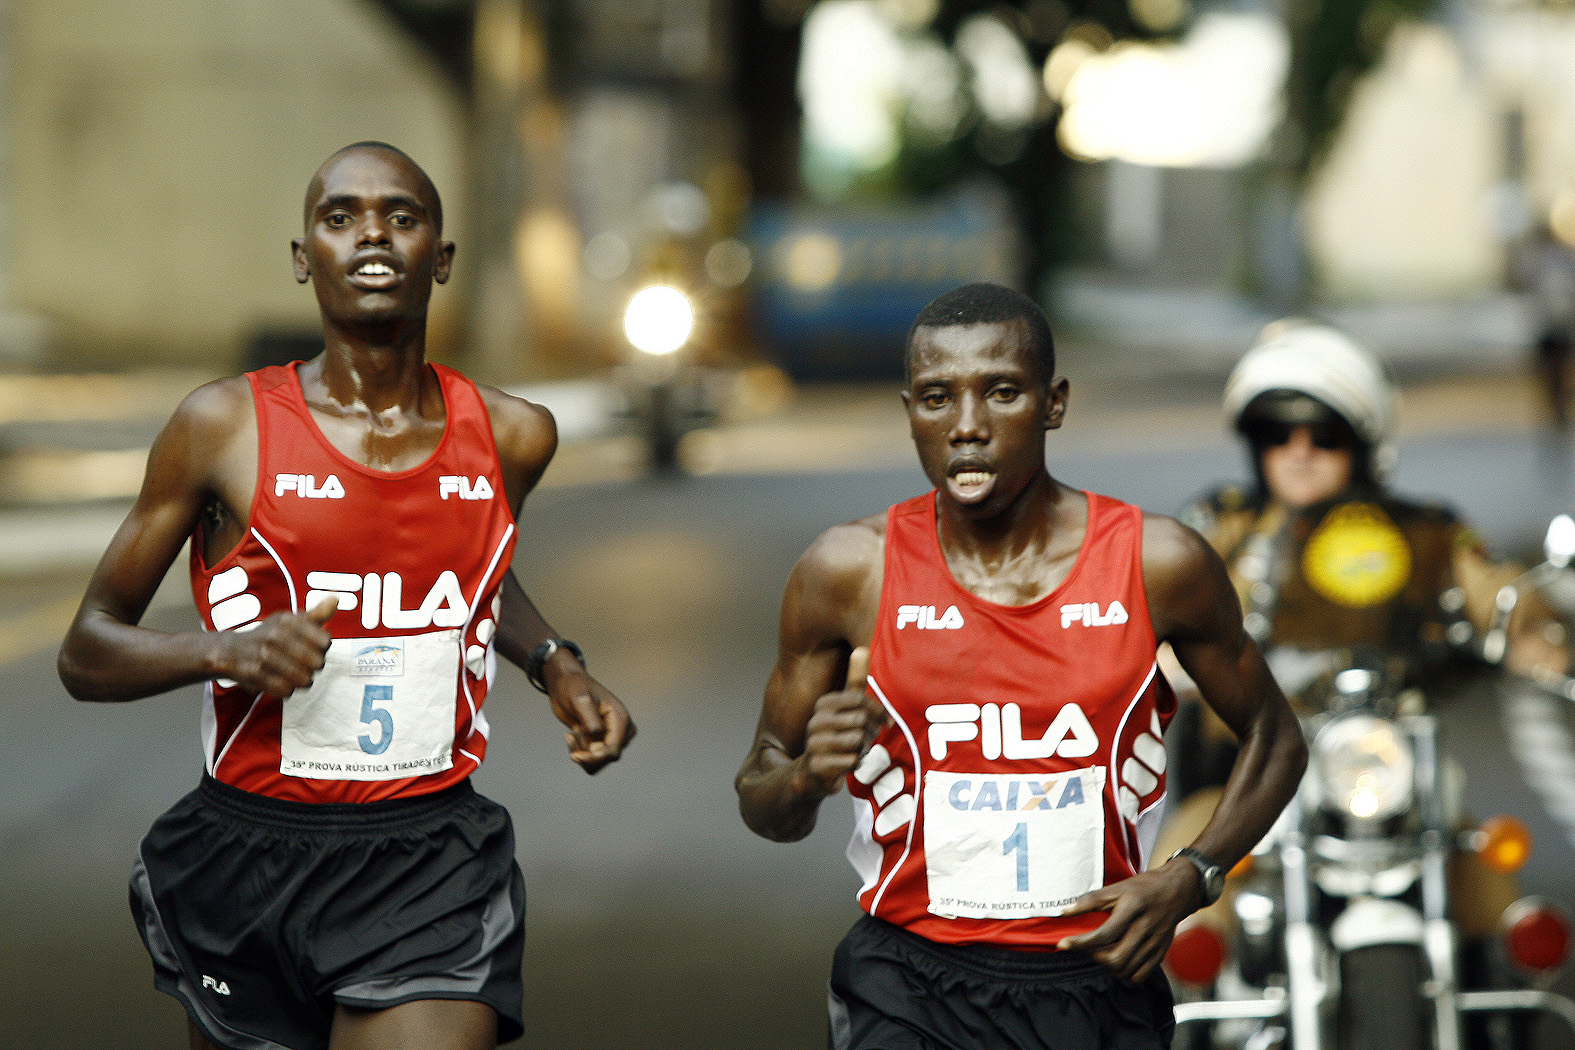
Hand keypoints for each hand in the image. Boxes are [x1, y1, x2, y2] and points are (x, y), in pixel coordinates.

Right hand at [218, 595, 336, 698]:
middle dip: (314, 668)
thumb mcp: (291, 621)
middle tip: (306, 666)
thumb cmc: (268, 635)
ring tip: (296, 676)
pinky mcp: (255, 674)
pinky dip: (287, 690)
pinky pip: (286, 690)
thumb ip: (317, 613)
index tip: (315, 649)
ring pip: (304, 678)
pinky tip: (282, 683)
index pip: (325, 641)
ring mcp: (264, 655)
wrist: (230, 650)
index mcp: (288, 620)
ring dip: (303, 681)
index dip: (323, 649)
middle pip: (317, 662)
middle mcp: (275, 635)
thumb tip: (335, 598)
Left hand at [544, 653, 634, 773]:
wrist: (565, 683)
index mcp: (620, 718)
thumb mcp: (579, 698)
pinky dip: (579, 753)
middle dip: (587, 754)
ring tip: (571, 734)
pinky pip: (592, 759)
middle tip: (571, 735)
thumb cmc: (573, 686)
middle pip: (609, 757)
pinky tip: (570, 736)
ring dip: (582, 753)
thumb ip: (590, 717)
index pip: (613, 749)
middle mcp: (619, 729)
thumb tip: (598, 734)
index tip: (575, 756)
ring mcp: (611, 736)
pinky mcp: (600, 740)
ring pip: (600, 761)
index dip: (596, 757)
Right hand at [796, 647, 886, 800]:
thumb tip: (861, 648)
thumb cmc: (836, 736)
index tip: (884, 723)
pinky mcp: (818, 764)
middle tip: (865, 741)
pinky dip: (855, 765)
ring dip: (862, 751)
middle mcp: (816, 720)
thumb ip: (855, 680)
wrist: (812, 772)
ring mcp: (814, 743)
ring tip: (852, 752)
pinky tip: (845, 764)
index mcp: (824, 704)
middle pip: (862, 722)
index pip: (862, 701)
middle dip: (869, 734)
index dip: (878, 713)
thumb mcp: (846, 708)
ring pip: (858, 742)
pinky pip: (852, 761)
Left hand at [1055, 858, 1201, 982]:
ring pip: (1126, 970)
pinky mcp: (1160, 953)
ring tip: (1100, 952)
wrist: (1178, 891)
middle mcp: (1146, 927)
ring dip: (1107, 966)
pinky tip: (1117, 959)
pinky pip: (1139, 976)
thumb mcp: (1117, 887)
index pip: (1104, 933)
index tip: (1063, 944)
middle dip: (1094, 957)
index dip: (1081, 942)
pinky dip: (1123, 973)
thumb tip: (1065, 912)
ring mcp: (1155, 943)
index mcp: (1133, 907)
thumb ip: (1091, 900)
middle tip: (1087, 947)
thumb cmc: (1144, 888)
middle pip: (1116, 958)